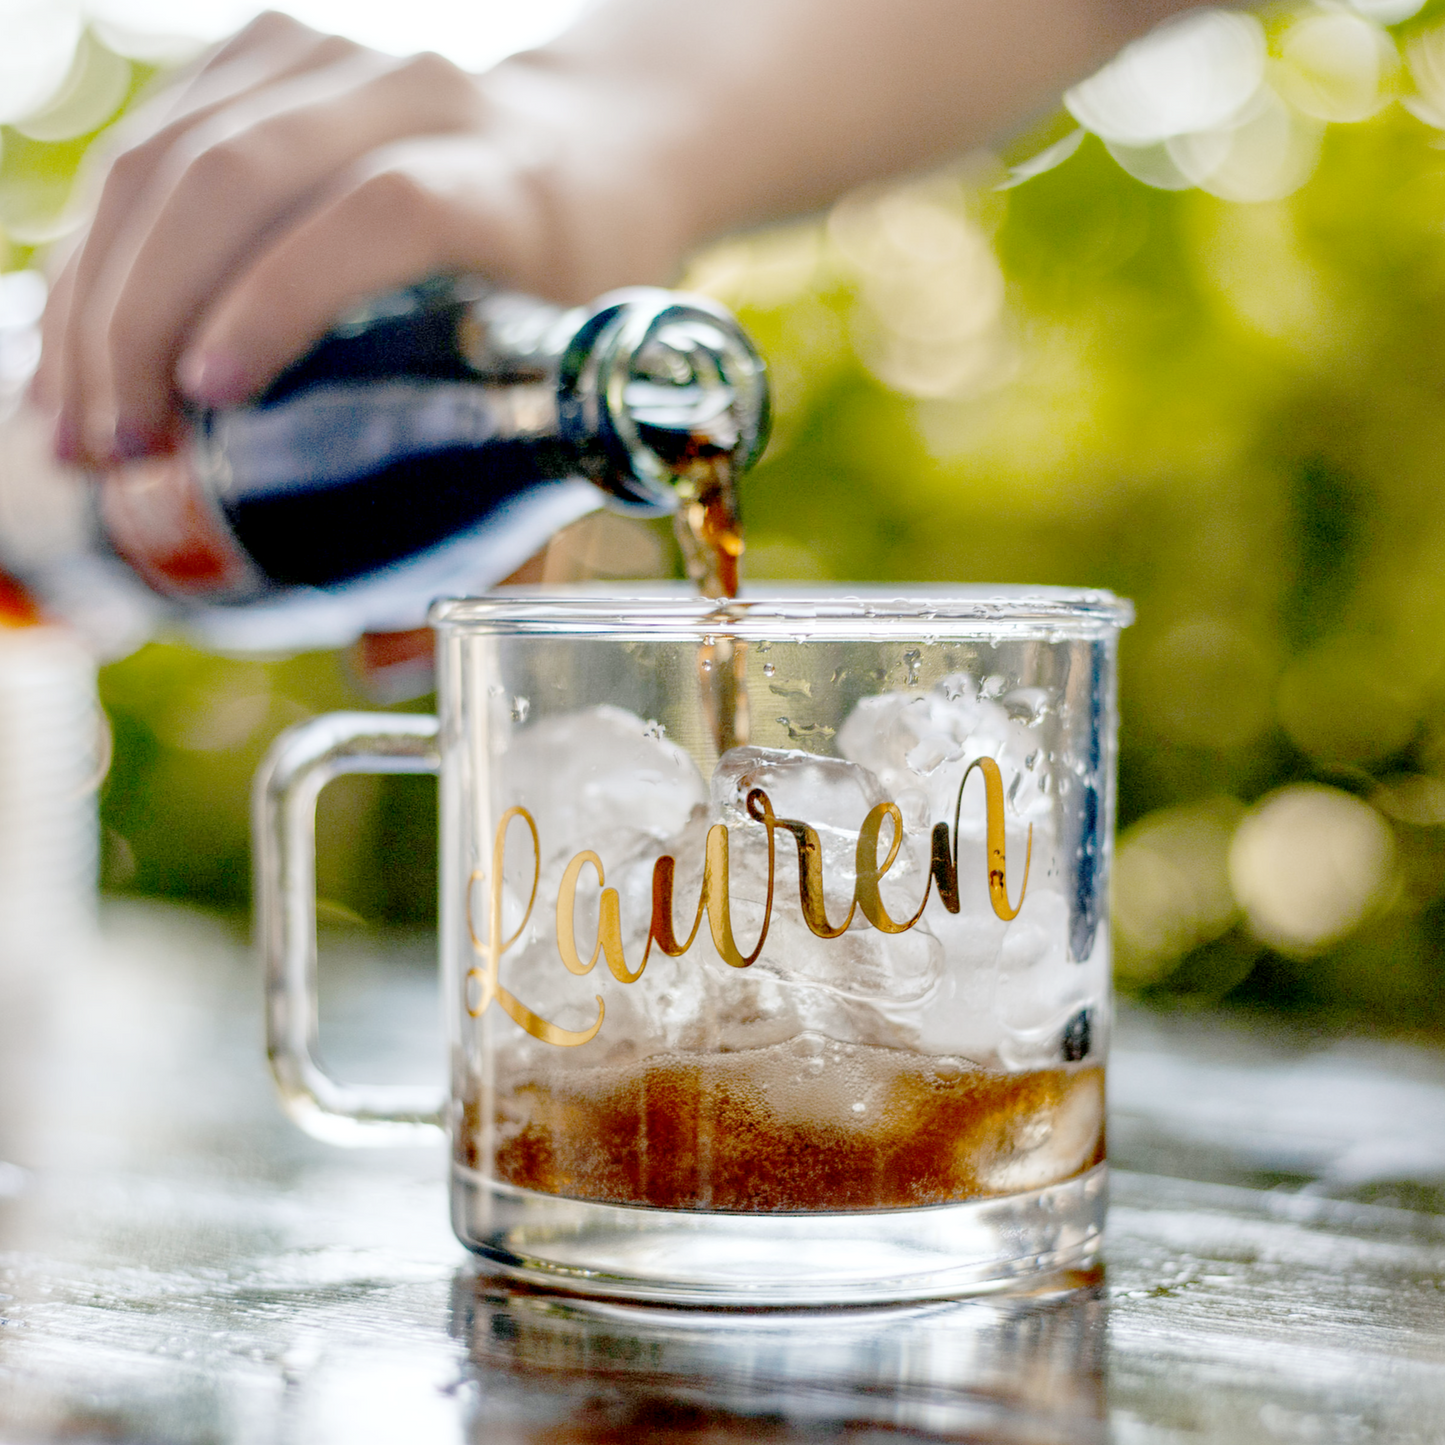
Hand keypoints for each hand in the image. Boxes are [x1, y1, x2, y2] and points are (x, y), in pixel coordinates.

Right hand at [36, 10, 688, 467]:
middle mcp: (415, 99)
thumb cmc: (575, 285)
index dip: (283, 300)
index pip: (379, 215)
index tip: (209, 401)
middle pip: (240, 178)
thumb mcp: (566, 390)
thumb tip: (390, 663)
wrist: (588, 141)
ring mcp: (331, 62)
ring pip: (167, 156)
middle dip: (144, 322)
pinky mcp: (265, 55)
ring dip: (98, 298)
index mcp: (504, 184)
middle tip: (113, 453)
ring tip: (77, 425)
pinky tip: (80, 348)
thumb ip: (505, 525)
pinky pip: (147, 140)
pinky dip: (97, 251)